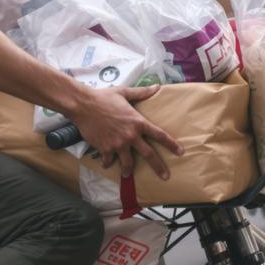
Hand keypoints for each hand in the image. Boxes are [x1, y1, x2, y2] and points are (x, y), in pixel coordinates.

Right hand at [68, 85, 182, 179]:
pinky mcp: (105, 148)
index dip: (171, 144)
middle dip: (158, 167)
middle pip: (149, 155)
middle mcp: (131, 135)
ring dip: (128, 170)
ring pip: (128, 162)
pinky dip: (108, 162)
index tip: (180, 152)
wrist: (83, 105)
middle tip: (165, 176)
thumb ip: (141, 93)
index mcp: (138, 122)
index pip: (159, 135)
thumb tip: (156, 87)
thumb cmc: (103, 96)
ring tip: (127, 174)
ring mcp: (118, 144)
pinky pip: (109, 160)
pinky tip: (106, 163)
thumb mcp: (124, 92)